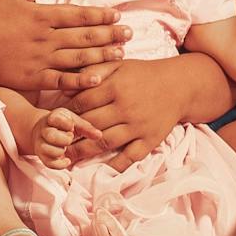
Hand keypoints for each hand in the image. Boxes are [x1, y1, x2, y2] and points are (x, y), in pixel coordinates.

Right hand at [0, 0, 127, 93]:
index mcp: (42, 16)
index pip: (78, 15)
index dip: (100, 16)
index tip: (117, 15)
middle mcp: (46, 38)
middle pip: (84, 37)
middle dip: (110, 35)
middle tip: (130, 34)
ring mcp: (41, 60)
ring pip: (78, 58)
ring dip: (102, 55)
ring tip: (121, 53)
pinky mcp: (33, 79)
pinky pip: (62, 81)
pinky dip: (81, 80)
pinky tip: (98, 78)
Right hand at [26, 106, 82, 168]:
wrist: (42, 131)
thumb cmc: (62, 125)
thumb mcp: (74, 121)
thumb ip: (86, 128)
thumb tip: (99, 135)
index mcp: (53, 118)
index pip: (55, 119)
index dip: (66, 124)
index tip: (71, 126)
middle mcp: (44, 131)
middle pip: (51, 135)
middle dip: (64, 139)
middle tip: (70, 138)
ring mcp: (41, 144)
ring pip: (47, 149)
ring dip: (60, 151)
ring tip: (65, 148)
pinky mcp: (42, 156)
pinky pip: (49, 163)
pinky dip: (60, 164)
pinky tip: (67, 160)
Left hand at [61, 60, 182, 167]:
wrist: (180, 86)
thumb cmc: (144, 74)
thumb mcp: (120, 64)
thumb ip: (94, 69)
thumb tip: (69, 82)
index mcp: (115, 87)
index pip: (82, 102)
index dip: (66, 111)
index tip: (56, 119)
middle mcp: (125, 108)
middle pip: (90, 124)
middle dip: (70, 134)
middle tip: (55, 141)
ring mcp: (138, 126)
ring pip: (104, 143)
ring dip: (84, 152)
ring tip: (68, 157)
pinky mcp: (149, 140)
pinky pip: (130, 157)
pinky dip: (115, 166)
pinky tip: (100, 170)